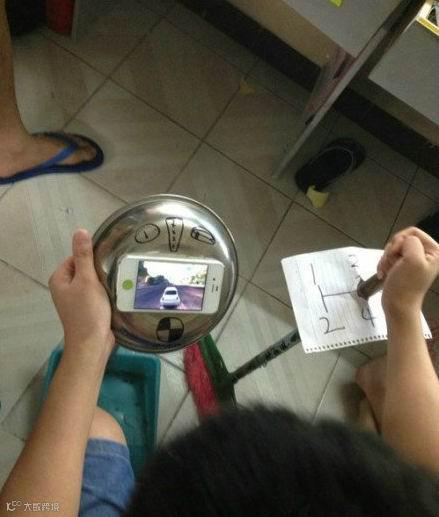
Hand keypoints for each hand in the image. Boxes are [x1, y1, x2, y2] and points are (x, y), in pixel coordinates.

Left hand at [49, 229, 114, 358]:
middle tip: (117, 269)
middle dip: (101, 269)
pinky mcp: (88, 308)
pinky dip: (107, 291)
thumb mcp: (87, 280)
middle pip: (86, 269)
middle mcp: (65, 288)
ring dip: (106, 281)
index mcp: (59, 279)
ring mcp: (76, 299)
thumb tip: (80, 231)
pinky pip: (98, 293)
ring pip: (94, 281)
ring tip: (120, 279)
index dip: (92, 257)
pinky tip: (119, 291)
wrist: (92, 343)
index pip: (77, 257)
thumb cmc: (88, 311)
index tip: (108, 259)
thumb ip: (84, 256)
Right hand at [378, 227, 438, 315]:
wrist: (397, 305)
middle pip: (401, 239)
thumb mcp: (414, 260)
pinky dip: (383, 264)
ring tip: (387, 270)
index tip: (396, 255)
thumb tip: (403, 241)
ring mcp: (413, 260)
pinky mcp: (402, 266)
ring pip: (393, 247)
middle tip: (391, 264)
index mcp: (434, 251)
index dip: (400, 241)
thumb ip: (411, 242)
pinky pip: (389, 256)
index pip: (412, 231)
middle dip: (391, 251)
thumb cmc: (406, 285)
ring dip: (386, 258)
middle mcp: (426, 254)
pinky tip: (384, 273)